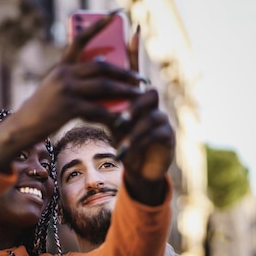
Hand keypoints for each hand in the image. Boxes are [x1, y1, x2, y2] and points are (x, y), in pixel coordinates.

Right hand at [0, 12, 143, 171]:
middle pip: (102, 67)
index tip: (115, 15)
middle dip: (125, 72)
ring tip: (138, 95)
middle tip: (140, 78)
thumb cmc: (44, 108)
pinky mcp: (69, 107)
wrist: (25, 125)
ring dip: (124, 90)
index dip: (98, 26)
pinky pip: (98, 110)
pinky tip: (123, 119)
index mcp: (62, 66)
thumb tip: (103, 71)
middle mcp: (64, 74)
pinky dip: (113, 115)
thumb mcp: (56, 86)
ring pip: (104, 86)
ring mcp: (66, 90)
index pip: (80, 39)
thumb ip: (76, 78)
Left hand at [110, 89, 174, 204]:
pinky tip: (125, 154)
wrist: (140, 170)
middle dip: (135, 106)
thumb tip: (87, 108)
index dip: (126, 86)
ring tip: (119, 148)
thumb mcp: (115, 131)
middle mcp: (154, 107)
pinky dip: (139, 145)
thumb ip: (107, 117)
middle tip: (118, 122)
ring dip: (134, 134)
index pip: (137, 86)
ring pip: (151, 119)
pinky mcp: (169, 137)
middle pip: (151, 94)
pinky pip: (156, 135)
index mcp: (141, 102)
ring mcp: (163, 121)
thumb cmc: (126, 145)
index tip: (107, 95)